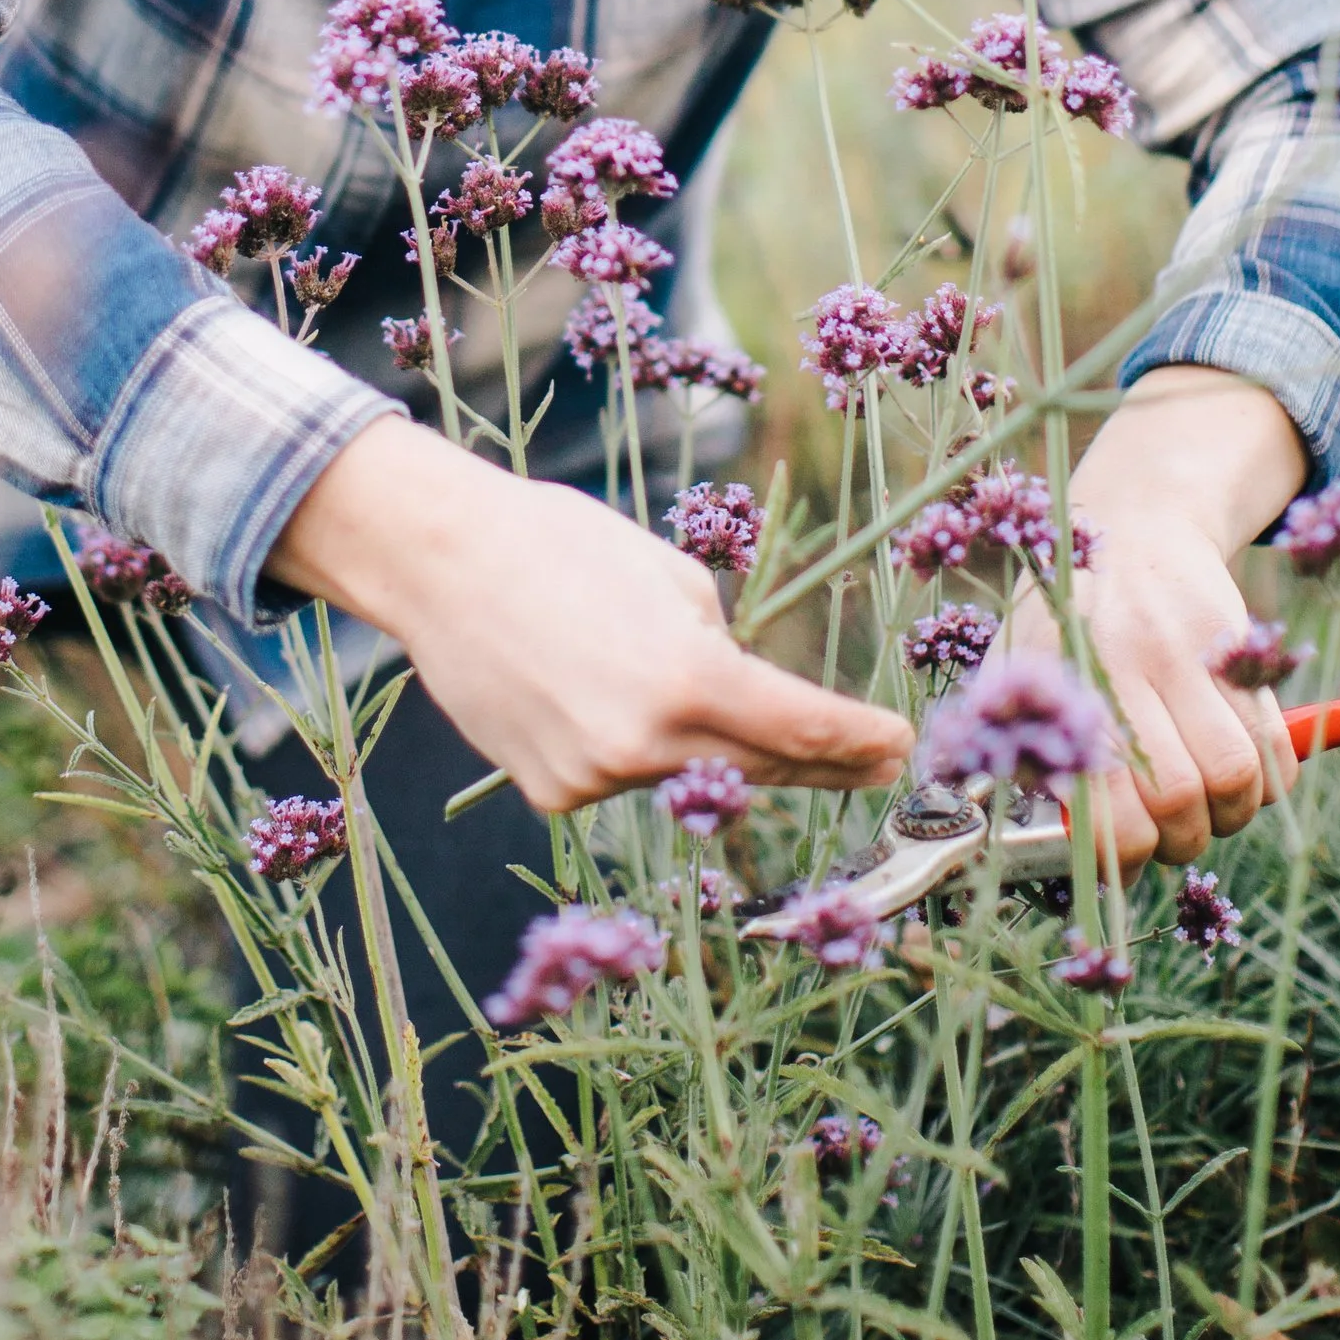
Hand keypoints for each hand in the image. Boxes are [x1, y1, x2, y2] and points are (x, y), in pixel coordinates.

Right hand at [271, 416, 912, 816]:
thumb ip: (723, 651)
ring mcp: (595, 780)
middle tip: (871, 763)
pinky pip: (623, 776)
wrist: (439, 561)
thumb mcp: (672, 578)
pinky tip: (592, 689)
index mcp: (688, 679)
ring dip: (704, 741)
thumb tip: (754, 703)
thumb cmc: (561, 544)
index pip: (803, 728)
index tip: (899, 745)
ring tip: (648, 665)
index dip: (860, 741)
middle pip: (762, 769)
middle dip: (821, 764)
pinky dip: (632, 746)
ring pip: (687, 773)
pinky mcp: (553, 794)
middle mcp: (645, 746)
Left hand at [1008, 367, 1307, 870]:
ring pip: (1236, 774)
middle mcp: (1126, 666)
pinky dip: (1269, 780)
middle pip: (1180, 797)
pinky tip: (1240, 774)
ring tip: (1206, 805)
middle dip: (1179, 838)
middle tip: (1167, 831)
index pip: (1108, 805)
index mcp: (1064, 684)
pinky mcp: (1239, 645)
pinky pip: (1276, 743)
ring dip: (1229, 813)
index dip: (1123, 856)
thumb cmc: (1063, 615)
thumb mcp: (1015, 667)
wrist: (1133, 523)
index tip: (1123, 861)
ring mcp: (1189, 653)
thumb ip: (1009, 745)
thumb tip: (997, 829)